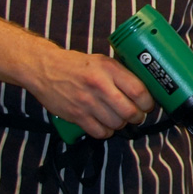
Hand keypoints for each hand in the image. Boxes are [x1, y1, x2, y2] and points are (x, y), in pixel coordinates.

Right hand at [24, 48, 153, 139]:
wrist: (45, 69)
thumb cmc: (76, 65)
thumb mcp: (102, 61)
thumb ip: (121, 74)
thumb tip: (143, 88)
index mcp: (108, 69)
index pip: (138, 90)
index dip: (147, 102)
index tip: (148, 104)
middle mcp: (99, 86)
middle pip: (130, 111)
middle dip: (138, 116)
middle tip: (137, 114)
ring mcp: (87, 102)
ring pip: (116, 123)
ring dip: (122, 124)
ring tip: (120, 118)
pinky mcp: (76, 116)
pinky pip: (99, 132)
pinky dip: (106, 131)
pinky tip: (105, 124)